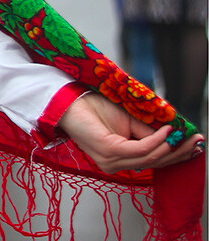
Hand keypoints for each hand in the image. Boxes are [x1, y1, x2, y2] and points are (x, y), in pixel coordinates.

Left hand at [58, 93, 204, 173]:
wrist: (69, 100)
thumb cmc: (95, 107)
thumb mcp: (129, 120)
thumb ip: (148, 132)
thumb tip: (172, 136)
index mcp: (119, 159)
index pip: (153, 161)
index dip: (175, 154)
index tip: (195, 144)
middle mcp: (115, 165)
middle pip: (155, 162)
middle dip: (178, 152)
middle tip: (197, 142)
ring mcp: (111, 161)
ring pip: (149, 157)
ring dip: (170, 146)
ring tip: (184, 135)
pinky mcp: (108, 151)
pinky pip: (139, 149)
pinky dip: (155, 140)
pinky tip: (165, 131)